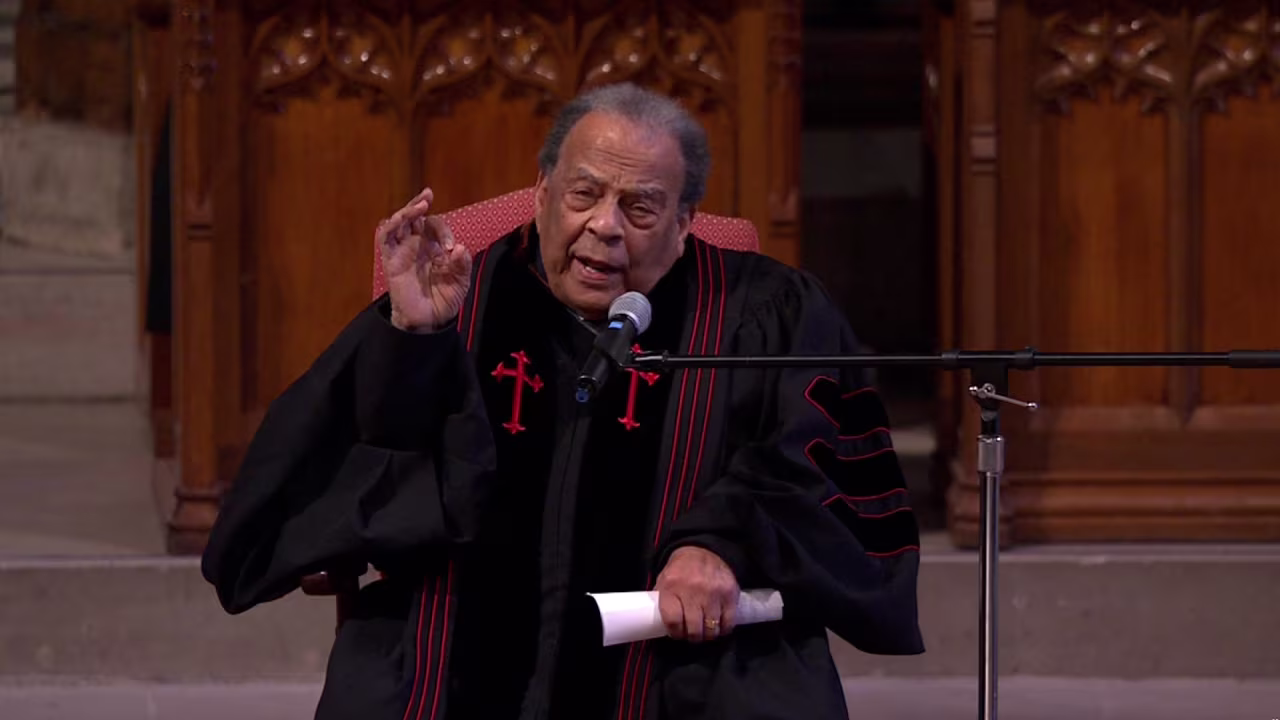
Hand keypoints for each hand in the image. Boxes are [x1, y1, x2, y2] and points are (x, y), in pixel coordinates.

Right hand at [377, 187, 471, 332]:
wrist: (427, 322)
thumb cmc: (444, 301)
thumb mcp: (460, 282)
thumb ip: (462, 265)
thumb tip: (459, 248)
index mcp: (434, 248)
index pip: (435, 226)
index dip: (443, 231)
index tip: (450, 248)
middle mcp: (417, 246)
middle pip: (415, 217)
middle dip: (420, 204)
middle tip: (428, 194)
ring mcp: (402, 252)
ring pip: (399, 222)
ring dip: (407, 211)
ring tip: (420, 203)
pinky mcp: (390, 260)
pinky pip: (385, 238)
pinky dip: (390, 225)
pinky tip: (400, 218)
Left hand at [655, 546, 738, 642]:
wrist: (702, 550)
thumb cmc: (680, 571)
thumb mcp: (664, 581)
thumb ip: (663, 602)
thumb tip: (661, 627)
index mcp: (671, 586)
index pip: (673, 621)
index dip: (675, 633)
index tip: (677, 634)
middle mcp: (692, 590)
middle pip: (694, 629)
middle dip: (692, 637)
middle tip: (692, 635)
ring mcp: (713, 592)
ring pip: (711, 629)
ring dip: (707, 635)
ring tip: (705, 632)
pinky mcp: (730, 593)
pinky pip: (728, 622)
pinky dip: (723, 629)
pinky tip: (718, 626)